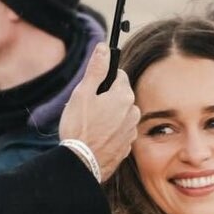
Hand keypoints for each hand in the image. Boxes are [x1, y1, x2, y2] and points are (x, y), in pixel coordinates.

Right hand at [60, 44, 138, 180]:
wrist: (82, 164)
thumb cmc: (80, 128)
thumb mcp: (83, 93)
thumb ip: (96, 69)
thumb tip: (104, 48)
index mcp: (124, 96)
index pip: (119, 76)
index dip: (103, 80)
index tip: (92, 88)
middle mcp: (133, 113)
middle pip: (121, 96)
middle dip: (107, 99)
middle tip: (88, 110)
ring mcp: (131, 132)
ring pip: (121, 116)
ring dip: (109, 117)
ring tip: (91, 127)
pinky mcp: (126, 148)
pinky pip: (119, 133)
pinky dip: (110, 134)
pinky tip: (97, 139)